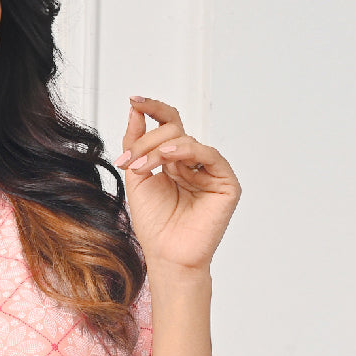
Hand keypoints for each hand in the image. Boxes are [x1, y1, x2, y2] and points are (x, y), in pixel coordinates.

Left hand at [115, 96, 240, 272]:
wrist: (166, 255)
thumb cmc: (154, 224)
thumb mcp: (136, 177)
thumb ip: (136, 143)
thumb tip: (135, 110)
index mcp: (174, 161)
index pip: (167, 125)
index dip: (152, 110)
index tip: (134, 99)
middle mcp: (193, 163)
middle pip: (173, 130)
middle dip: (147, 141)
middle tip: (130, 160)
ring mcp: (210, 171)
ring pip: (186, 141)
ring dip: (160, 149)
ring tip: (143, 166)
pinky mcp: (226, 182)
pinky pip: (209, 155)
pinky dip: (187, 152)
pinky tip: (168, 157)